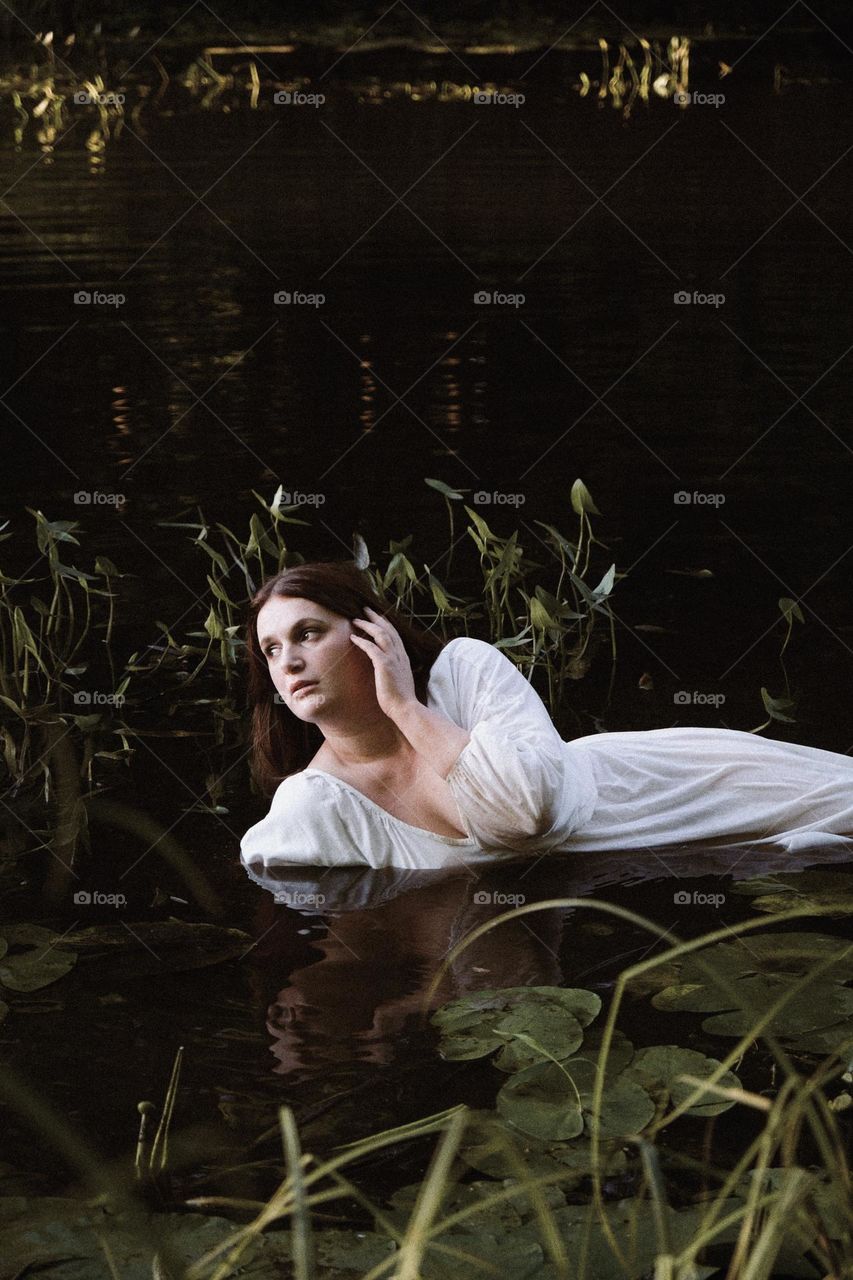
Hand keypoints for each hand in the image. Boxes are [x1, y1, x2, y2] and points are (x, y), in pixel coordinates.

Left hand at [349, 606, 416, 720]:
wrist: (406, 708)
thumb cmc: (401, 699)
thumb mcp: (399, 680)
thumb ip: (394, 671)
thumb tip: (385, 669)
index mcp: (403, 657)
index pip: (395, 634)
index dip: (385, 624)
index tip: (376, 617)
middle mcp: (400, 655)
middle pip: (388, 629)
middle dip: (376, 617)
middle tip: (365, 608)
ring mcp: (393, 659)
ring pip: (381, 634)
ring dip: (368, 625)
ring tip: (356, 620)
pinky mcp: (385, 665)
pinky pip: (371, 648)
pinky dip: (362, 641)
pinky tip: (353, 637)